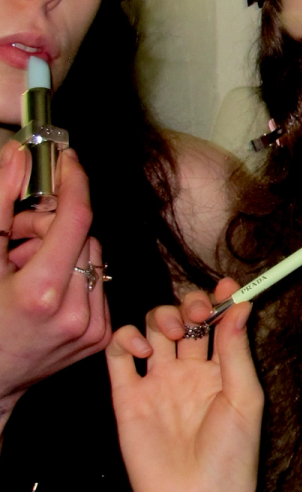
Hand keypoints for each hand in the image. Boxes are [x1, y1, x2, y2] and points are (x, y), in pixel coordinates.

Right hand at [0, 142, 109, 429]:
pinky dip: (75, 278)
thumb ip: (2, 204)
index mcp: (42, 294)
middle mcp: (76, 313)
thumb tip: (20, 155)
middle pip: (84, 236)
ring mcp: (93, 328)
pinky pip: (99, 284)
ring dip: (64, 251)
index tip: (67, 160)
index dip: (74, 182)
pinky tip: (44, 291)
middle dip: (52, 226)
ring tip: (25, 268)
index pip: (76, 219)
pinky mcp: (102, 337)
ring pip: (94, 258)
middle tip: (18, 236)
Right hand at [106, 278, 262, 491]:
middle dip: (191, 303)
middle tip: (199, 311)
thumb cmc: (231, 456)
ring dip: (162, 316)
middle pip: (185, 317)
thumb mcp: (245, 398)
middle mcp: (190, 370)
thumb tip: (242, 305)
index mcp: (222, 369)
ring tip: (174, 332)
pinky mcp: (127, 396)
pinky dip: (126, 339)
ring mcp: (158, 381)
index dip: (222, 299)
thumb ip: (237, 350)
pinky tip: (142, 350)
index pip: (219, 321)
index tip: (228, 287)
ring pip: (154, 327)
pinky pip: (118, 355)